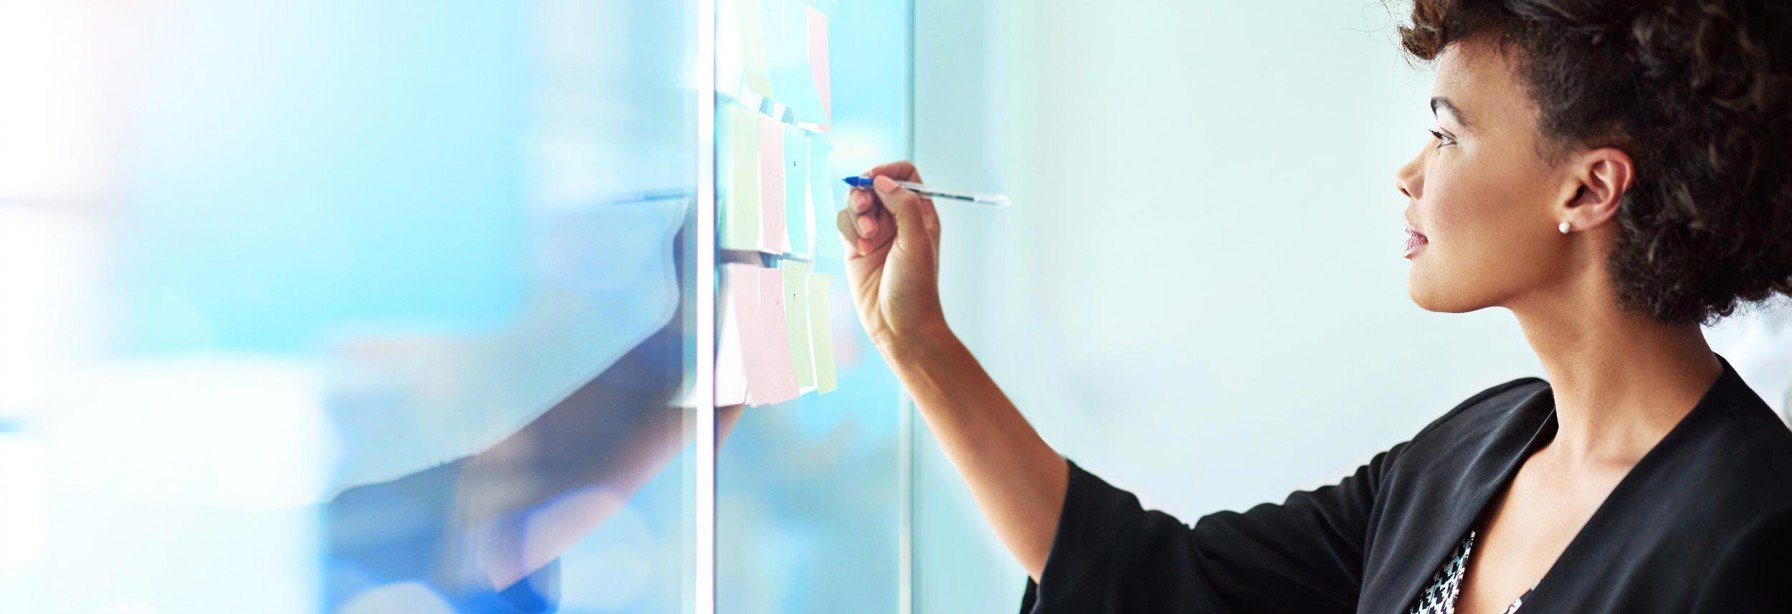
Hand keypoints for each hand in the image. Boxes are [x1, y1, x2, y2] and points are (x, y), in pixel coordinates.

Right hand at [835, 161, 949, 353]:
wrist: (899, 326)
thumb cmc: (916, 288)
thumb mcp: (917, 241)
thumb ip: (903, 205)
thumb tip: (882, 180)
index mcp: (920, 213)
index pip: (905, 175)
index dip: (888, 171)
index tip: (875, 178)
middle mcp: (897, 219)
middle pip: (874, 185)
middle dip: (865, 192)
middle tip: (865, 207)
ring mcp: (875, 233)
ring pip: (856, 203)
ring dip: (856, 215)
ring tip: (867, 239)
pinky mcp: (855, 247)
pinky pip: (843, 223)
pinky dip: (848, 231)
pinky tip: (860, 251)